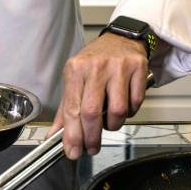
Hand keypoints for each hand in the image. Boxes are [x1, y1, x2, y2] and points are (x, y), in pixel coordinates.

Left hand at [48, 33, 148, 159]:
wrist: (121, 38)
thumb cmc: (96, 62)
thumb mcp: (75, 79)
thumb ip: (65, 110)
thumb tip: (53, 136)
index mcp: (76, 70)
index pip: (72, 109)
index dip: (72, 135)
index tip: (73, 151)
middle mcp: (95, 67)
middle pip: (92, 112)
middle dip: (92, 137)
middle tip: (92, 148)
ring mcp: (118, 67)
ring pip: (117, 111)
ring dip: (113, 125)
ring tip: (110, 122)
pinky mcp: (137, 68)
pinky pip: (135, 102)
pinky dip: (130, 112)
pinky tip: (124, 106)